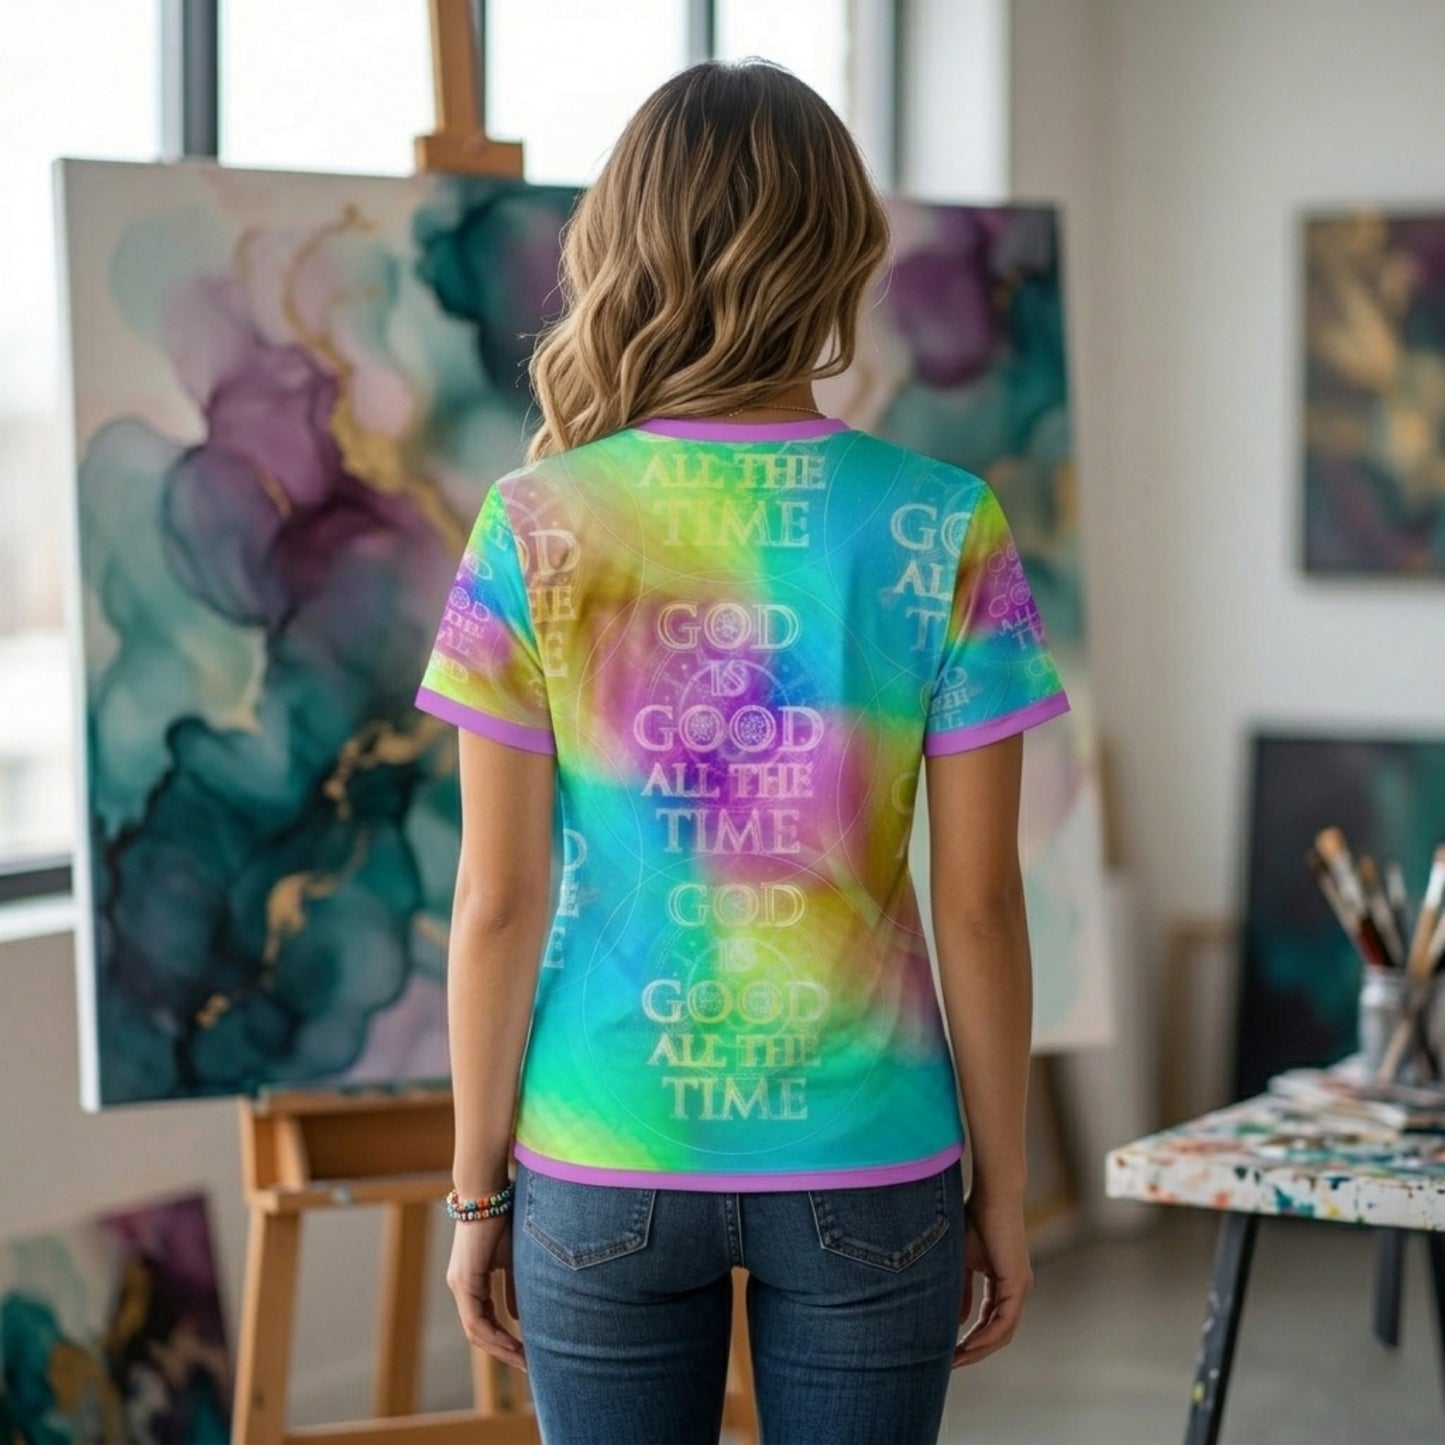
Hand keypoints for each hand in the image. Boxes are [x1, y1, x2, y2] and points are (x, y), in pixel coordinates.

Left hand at [445, 1213, 525, 1372]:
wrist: (490, 1192)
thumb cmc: (505, 1218)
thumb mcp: (514, 1259)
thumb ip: (514, 1289)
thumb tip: (517, 1318)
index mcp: (471, 1281)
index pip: (485, 1321)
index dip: (504, 1340)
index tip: (526, 1352)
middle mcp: (461, 1286)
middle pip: (479, 1332)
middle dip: (504, 1351)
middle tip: (527, 1365)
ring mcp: (460, 1284)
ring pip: (476, 1331)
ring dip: (500, 1348)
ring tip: (523, 1360)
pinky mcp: (464, 1280)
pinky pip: (476, 1320)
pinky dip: (495, 1334)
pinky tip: (513, 1343)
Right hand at [953, 1190, 1032, 1366]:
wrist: (992, 1193)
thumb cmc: (974, 1217)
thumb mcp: (961, 1260)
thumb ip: (961, 1291)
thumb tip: (959, 1322)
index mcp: (1004, 1282)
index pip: (989, 1320)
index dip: (970, 1337)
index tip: (947, 1350)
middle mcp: (1016, 1289)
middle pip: (998, 1333)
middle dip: (974, 1350)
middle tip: (949, 1363)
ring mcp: (1020, 1288)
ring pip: (1003, 1333)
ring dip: (979, 1349)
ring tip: (955, 1359)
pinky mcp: (1018, 1284)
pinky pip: (1005, 1322)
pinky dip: (986, 1336)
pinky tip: (967, 1344)